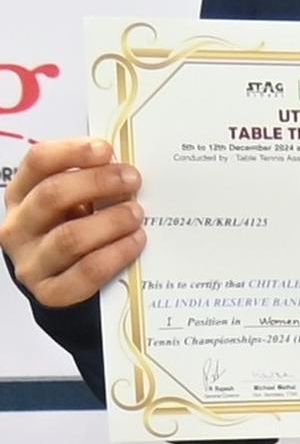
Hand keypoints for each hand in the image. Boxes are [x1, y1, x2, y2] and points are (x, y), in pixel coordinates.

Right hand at [0, 139, 143, 308]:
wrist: (62, 284)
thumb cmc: (71, 229)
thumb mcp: (72, 201)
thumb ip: (90, 181)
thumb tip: (125, 167)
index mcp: (21, 195)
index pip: (37, 162)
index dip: (72, 151)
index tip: (106, 150)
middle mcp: (19, 228)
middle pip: (53, 195)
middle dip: (99, 183)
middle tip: (132, 180)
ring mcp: (30, 263)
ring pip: (69, 237)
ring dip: (110, 221)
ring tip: (136, 213)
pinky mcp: (50, 293)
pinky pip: (86, 272)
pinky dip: (116, 254)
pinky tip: (135, 241)